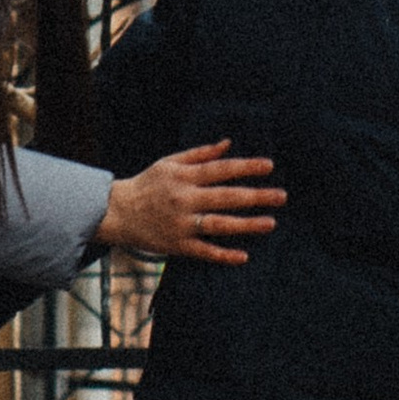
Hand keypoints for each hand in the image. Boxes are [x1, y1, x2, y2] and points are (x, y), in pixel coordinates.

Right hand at [99, 140, 283, 266]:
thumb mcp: (169, 163)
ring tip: (271, 223)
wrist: (116, 212)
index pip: (221, 169)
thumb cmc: (147, 184)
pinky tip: (243, 256)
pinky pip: (203, 251)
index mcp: (184, 176)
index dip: (246, 167)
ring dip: (246, 225)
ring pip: (218, 224)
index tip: (270, 166)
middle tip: (282, 196)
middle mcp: (184, 199)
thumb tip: (228, 143)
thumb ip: (200, 154)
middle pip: (226, 197)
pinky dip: (222, 255)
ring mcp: (181, 223)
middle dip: (256, 196)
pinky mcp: (177, 245)